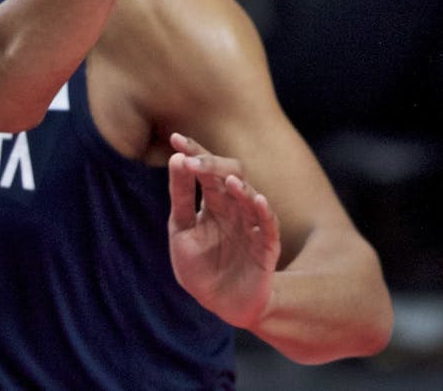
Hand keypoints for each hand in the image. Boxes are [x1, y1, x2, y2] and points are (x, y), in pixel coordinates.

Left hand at [167, 132, 280, 328]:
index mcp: (213, 203)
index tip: (175, 137)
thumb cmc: (200, 265)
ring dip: (239, 188)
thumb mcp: (181, 228)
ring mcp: (251, 226)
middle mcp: (234, 209)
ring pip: (250, 197)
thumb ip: (180, 196)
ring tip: (227, 180)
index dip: (193, 152)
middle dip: (212, 166)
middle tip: (192, 161)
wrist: (220, 304)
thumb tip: (175, 158)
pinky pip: (268, 226)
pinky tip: (256, 199)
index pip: (205, 170)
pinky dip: (263, 211)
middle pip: (229, 175)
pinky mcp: (265, 248)